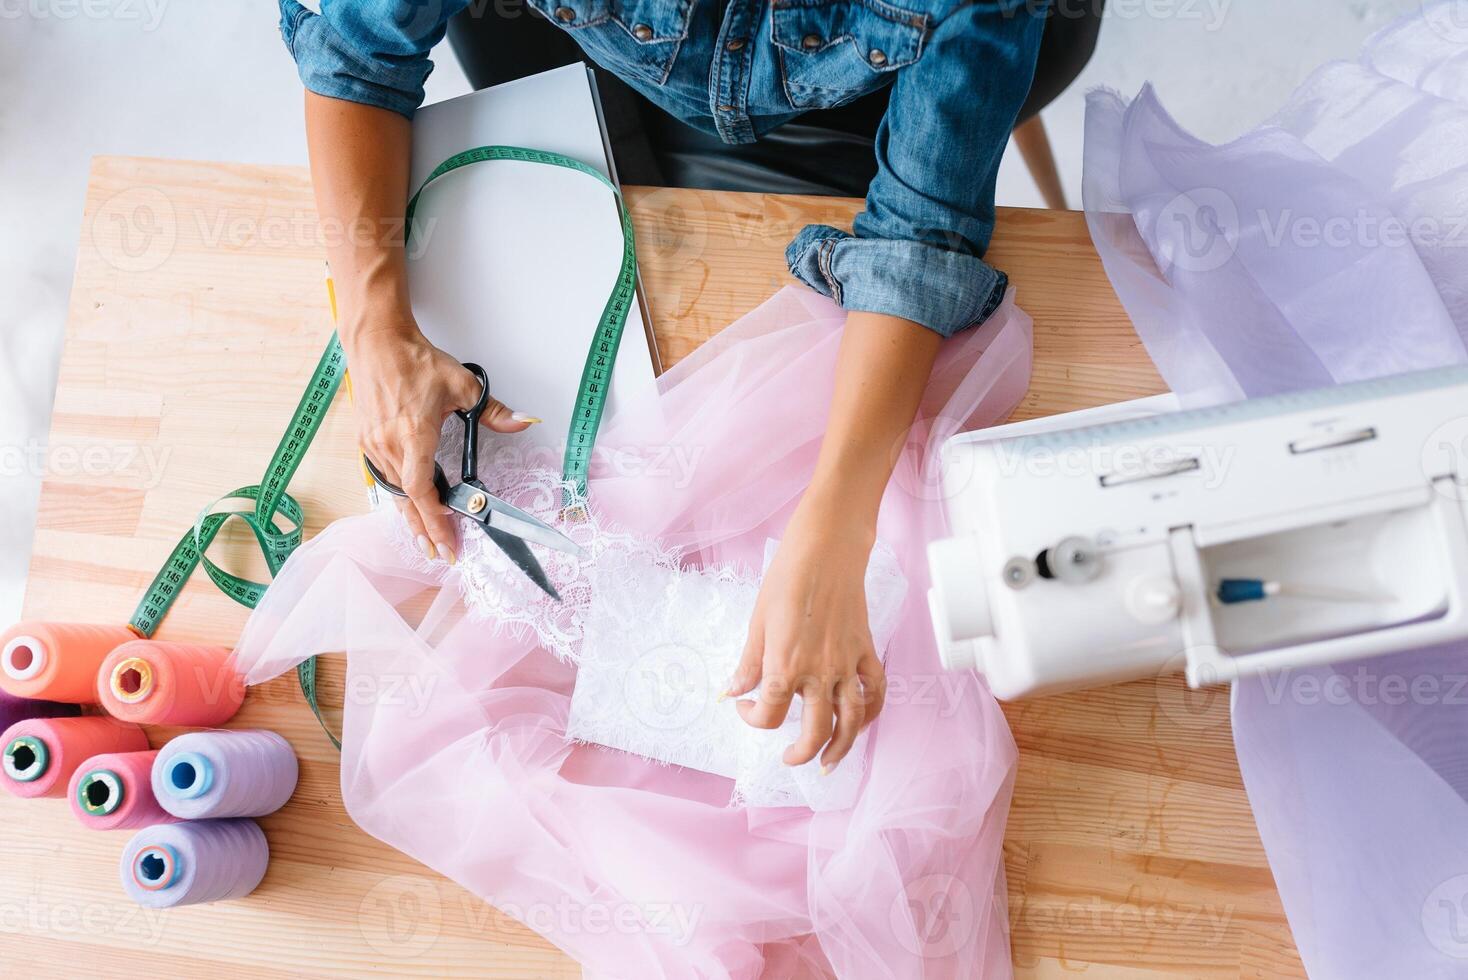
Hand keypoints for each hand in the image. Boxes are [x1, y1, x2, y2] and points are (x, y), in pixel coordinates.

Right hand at [347, 323, 536, 561]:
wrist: (377, 342)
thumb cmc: (416, 361)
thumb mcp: (463, 384)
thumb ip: (494, 409)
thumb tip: (525, 421)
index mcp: (413, 433)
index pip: (423, 489)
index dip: (435, 518)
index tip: (448, 536)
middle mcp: (389, 444)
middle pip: (408, 500)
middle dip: (425, 530)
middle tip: (440, 554)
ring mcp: (374, 444)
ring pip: (395, 492)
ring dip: (410, 517)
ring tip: (425, 541)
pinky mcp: (367, 441)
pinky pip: (385, 478)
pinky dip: (399, 497)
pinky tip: (408, 509)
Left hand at [726, 497, 886, 772]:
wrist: (827, 550)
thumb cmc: (787, 579)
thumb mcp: (758, 622)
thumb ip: (749, 663)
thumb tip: (732, 692)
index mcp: (785, 665)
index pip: (769, 715)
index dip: (753, 719)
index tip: (747, 707)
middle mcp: (819, 671)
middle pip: (816, 731)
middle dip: (802, 753)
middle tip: (791, 758)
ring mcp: (847, 664)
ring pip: (851, 720)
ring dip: (842, 747)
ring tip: (829, 762)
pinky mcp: (866, 651)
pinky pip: (875, 691)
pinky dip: (871, 711)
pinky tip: (861, 722)